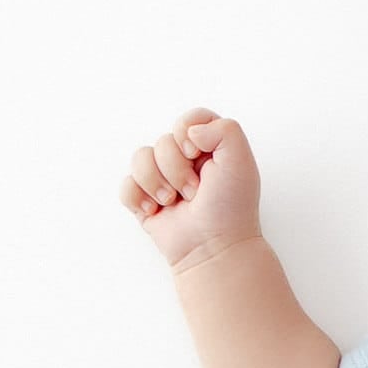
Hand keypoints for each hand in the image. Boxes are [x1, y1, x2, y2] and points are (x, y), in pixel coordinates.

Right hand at [119, 109, 264, 270]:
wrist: (214, 248)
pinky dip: (138, 198)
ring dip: (157, 183)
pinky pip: (126, 185)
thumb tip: (189, 131)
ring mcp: (163, 179)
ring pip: (140, 158)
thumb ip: (225, 129)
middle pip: (163, 141)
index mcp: (210, 147)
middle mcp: (185, 160)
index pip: (190, 119)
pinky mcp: (145, 199)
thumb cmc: (231, 208)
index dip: (188, 132)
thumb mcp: (241, 162)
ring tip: (175, 203)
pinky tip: (155, 211)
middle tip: (195, 192)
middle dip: (176, 168)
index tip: (198, 154)